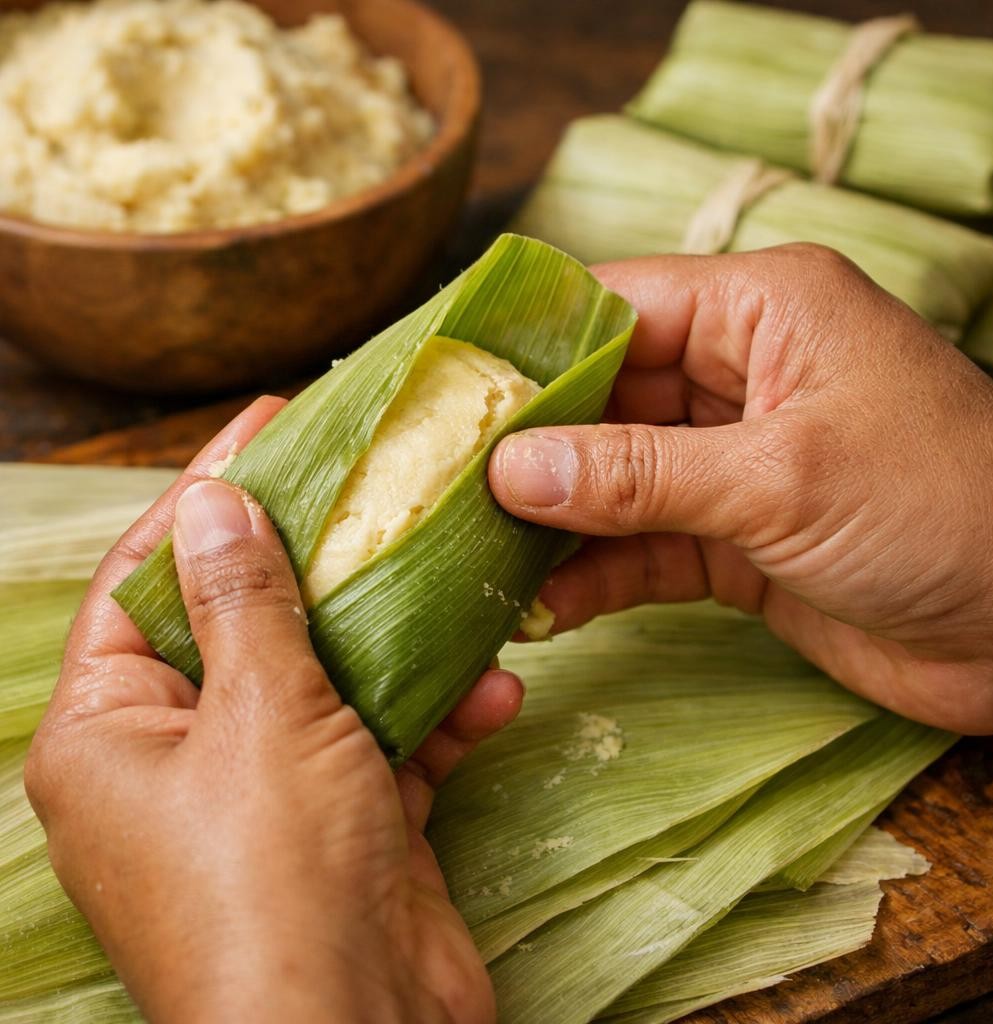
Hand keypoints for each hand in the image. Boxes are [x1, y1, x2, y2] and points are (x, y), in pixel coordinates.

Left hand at [26, 398, 521, 1023]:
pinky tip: (498, 690)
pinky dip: (440, 720)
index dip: (205, 497)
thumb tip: (214, 500)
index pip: (146, 580)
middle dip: (317, 563)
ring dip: (399, 644)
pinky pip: (387, 744)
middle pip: (248, 624)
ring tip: (454, 582)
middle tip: (370, 481)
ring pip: (331, 680)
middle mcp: (181, 761)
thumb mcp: (260, 715)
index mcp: (113, 734)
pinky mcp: (347, 824)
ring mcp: (269, 795)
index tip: (267, 424)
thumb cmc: (275, 878)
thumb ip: (244, 602)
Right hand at [489, 245, 992, 736]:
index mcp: (760, 310)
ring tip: (475, 554)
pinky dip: (595, 574)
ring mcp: (731, 463)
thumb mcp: (780, 476)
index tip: (445, 392)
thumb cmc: (942, 508)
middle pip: (601, 396)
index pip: (614, 304)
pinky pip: (643, 547)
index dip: (528, 346)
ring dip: (552, 520)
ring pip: (613, 479)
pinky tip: (542, 604)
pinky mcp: (734, 540)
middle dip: (529, 446)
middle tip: (440, 487)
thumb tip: (512, 468)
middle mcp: (738, 375)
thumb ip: (640, 473)